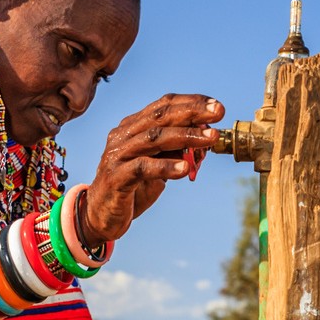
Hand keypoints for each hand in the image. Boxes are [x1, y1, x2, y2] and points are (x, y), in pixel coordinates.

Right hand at [77, 94, 224, 246]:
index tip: (216, 106)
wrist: (101, 216)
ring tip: (210, 138)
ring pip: (154, 138)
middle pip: (161, 117)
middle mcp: (124, 136)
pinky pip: (143, 167)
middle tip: (218, 113)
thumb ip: (175, 151)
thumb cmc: (134, 188)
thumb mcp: (159, 165)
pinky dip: (166, 166)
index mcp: (133, 127)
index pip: (163, 106)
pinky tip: (186, 168)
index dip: (191, 103)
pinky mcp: (116, 177)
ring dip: (186, 136)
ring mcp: (118, 155)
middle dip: (192, 113)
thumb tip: (206, 139)